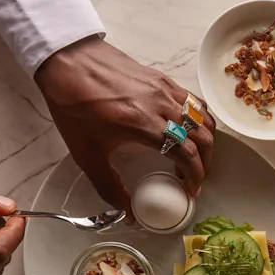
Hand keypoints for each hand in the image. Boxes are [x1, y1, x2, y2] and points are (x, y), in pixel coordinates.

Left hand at [34, 37, 215, 218]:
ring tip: (195, 154)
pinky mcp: (164, 79)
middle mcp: (161, 106)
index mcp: (143, 125)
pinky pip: (194, 102)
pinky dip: (200, 119)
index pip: (186, 154)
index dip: (195, 176)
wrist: (67, 61)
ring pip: (204, 118)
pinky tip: (188, 129)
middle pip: (203, 137)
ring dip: (206, 141)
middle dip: (205, 162)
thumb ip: (109, 187)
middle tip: (195, 177)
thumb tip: (128, 213)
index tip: (191, 189)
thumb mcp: (86, 153)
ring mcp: (165, 90)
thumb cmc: (74, 104)